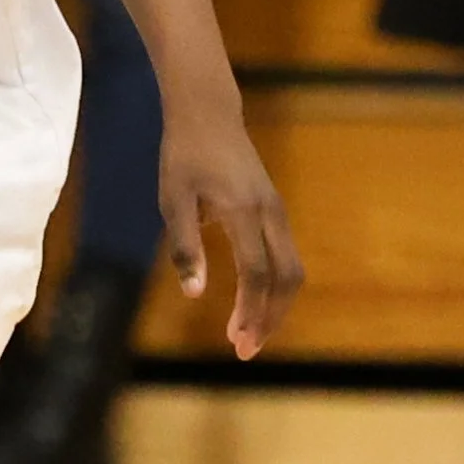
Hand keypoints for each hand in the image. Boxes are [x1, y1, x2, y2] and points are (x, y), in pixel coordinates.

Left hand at [160, 107, 303, 360]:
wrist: (208, 113)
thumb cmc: (183, 155)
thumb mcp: (172, 199)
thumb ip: (184, 246)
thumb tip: (195, 294)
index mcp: (244, 211)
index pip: (257, 273)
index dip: (251, 311)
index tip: (237, 342)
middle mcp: (270, 212)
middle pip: (286, 277)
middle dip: (270, 317)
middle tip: (246, 349)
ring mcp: (277, 210)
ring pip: (291, 268)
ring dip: (274, 304)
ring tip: (247, 334)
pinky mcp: (273, 209)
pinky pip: (283, 255)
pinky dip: (273, 285)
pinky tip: (252, 303)